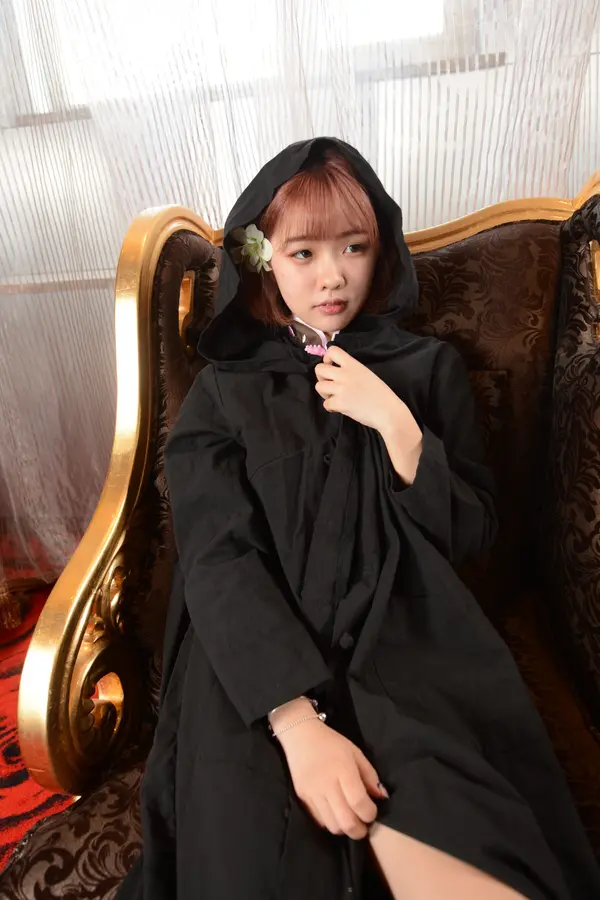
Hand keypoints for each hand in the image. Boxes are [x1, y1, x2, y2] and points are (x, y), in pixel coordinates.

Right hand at [275, 711, 387, 839]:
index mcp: (343, 770)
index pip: (358, 802)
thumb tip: (382, 797)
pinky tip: (335, 813)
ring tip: (350, 818)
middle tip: (364, 825)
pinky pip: (320, 821)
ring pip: (332, 826)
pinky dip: (331, 822)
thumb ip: (370, 775)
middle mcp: (327, 784)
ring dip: (345, 828)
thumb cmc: (331, 743)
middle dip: (359, 830)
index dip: (370, 813)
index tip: (373, 812)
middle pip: (346, 822)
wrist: (300, 736)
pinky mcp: (302, 799)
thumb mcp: (356, 753)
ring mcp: (312, 794)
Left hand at [315, 346, 411, 435]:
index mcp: (353, 364)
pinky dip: (331, 407)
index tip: (331, 366)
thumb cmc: (380, 393)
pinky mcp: (340, 403)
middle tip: (330, 385)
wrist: (387, 411)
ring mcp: (341, 388)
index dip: (326, 358)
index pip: (332, 351)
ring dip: (325, 393)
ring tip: (335, 397)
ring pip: (319, 387)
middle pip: (319, 369)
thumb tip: (336, 373)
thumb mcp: (366, 373)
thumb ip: (351, 370)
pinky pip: (325, 404)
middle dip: (321, 378)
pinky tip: (340, 408)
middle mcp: (344, 374)